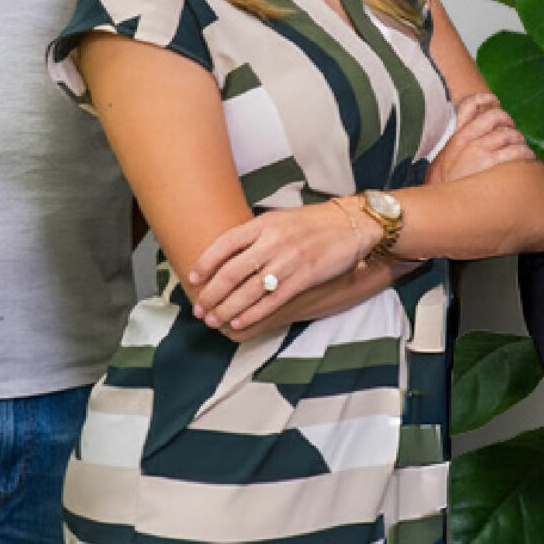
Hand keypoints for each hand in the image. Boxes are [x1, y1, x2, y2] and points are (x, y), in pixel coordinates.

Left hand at [186, 202, 368, 332]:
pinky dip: (254, 313)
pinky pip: (273, 299)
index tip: (192, 278)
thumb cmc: (312, 223)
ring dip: (228, 308)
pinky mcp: (305, 276)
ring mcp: (289, 259)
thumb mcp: (279, 220)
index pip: (225, 243)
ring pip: (250, 290)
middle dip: (212, 294)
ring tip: (214, 320)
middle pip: (233, 271)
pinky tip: (239, 322)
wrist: (351, 224)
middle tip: (199, 309)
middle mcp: (273, 240)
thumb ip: (255, 235)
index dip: (206, 262)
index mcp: (264, 223)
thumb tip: (225, 253)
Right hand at [427, 93, 534, 183]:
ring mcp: (478, 150)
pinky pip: (514, 151)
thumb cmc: (445, 184)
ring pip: (507, 133)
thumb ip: (455, 147)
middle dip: (508, 120)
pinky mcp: (490, 164)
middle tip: (512, 129)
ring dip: (519, 138)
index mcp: (456, 136)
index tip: (495, 101)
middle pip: (494, 115)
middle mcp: (467, 139)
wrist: (440, 204)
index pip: (469, 105)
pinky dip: (524, 152)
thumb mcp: (442, 160)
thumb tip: (471, 138)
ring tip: (522, 146)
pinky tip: (528, 157)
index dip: (485, 99)